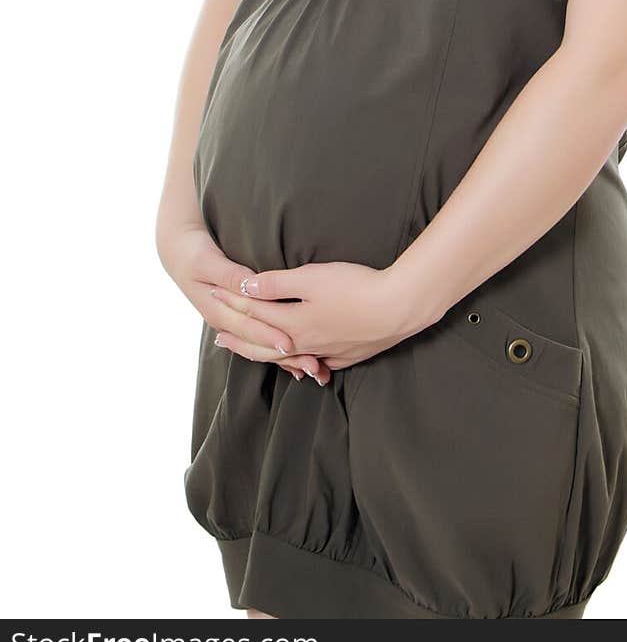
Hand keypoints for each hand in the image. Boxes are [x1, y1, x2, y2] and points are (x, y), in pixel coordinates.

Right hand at [157, 222, 331, 383]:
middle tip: (313, 365)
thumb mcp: (208, 262)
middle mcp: (226, 322)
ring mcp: (233, 324)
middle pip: (259, 345)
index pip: (247, 327)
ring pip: (262, 348)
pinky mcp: (240, 319)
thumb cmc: (194, 255)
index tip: (289, 343)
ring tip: (314, 370)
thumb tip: (249, 285)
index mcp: (217, 311)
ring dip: (288, 360)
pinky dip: (281, 352)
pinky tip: (302, 360)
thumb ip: (230, 275)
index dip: (268, 335)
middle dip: (286, 356)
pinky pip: (262, 340)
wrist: (179, 254)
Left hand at [213, 260, 427, 372]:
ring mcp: (328, 352)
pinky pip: (316, 363)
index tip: (213, 292)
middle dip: (240, 339)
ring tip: (255, 351)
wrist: (399, 308)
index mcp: (293, 324)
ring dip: (267, 354)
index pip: (254, 314)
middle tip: (219, 337)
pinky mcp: (349, 354)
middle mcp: (306, 344)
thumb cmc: (355, 287)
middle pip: (264, 346)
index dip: (232, 302)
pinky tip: (303, 362)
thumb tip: (245, 288)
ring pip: (288, 359)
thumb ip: (276, 284)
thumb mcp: (311, 278)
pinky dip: (301, 363)